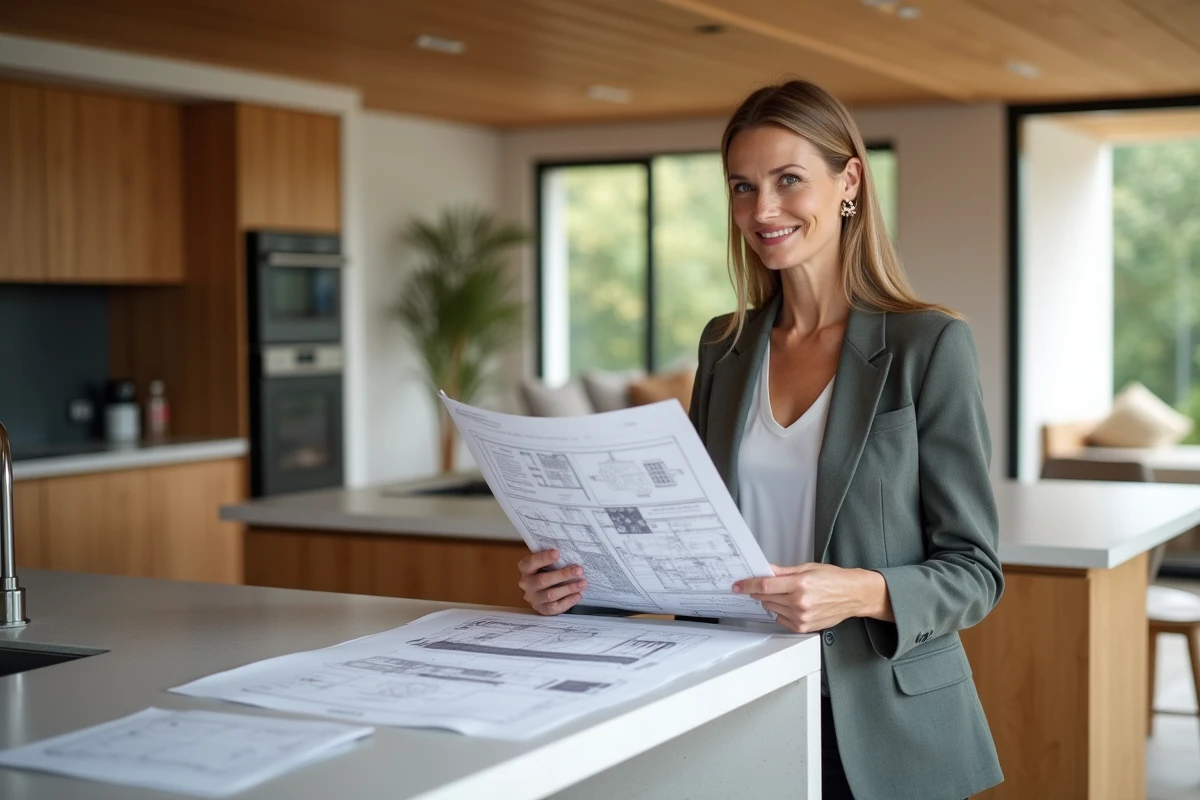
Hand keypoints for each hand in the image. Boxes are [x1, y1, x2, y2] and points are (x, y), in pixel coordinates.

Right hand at [517, 549, 587, 615]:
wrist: (542, 590)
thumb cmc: (546, 570)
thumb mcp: (546, 562)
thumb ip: (553, 559)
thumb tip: (570, 553)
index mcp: (525, 569)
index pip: (531, 563)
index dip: (543, 558)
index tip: (557, 553)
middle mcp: (526, 584)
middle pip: (543, 580)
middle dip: (563, 575)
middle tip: (579, 570)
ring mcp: (533, 598)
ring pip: (550, 595)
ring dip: (568, 589)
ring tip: (583, 583)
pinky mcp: (541, 609)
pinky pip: (554, 608)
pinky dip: (567, 602)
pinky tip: (578, 595)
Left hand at [733, 563, 890, 632]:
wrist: (853, 595)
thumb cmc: (834, 579)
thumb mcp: (807, 568)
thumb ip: (783, 571)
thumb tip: (764, 570)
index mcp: (800, 584)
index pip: (765, 586)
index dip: (748, 585)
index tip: (738, 586)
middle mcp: (800, 602)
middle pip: (766, 598)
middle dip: (760, 591)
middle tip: (765, 585)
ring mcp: (802, 617)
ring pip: (772, 608)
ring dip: (772, 601)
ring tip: (787, 594)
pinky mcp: (804, 627)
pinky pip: (781, 619)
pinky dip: (780, 611)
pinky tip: (792, 604)